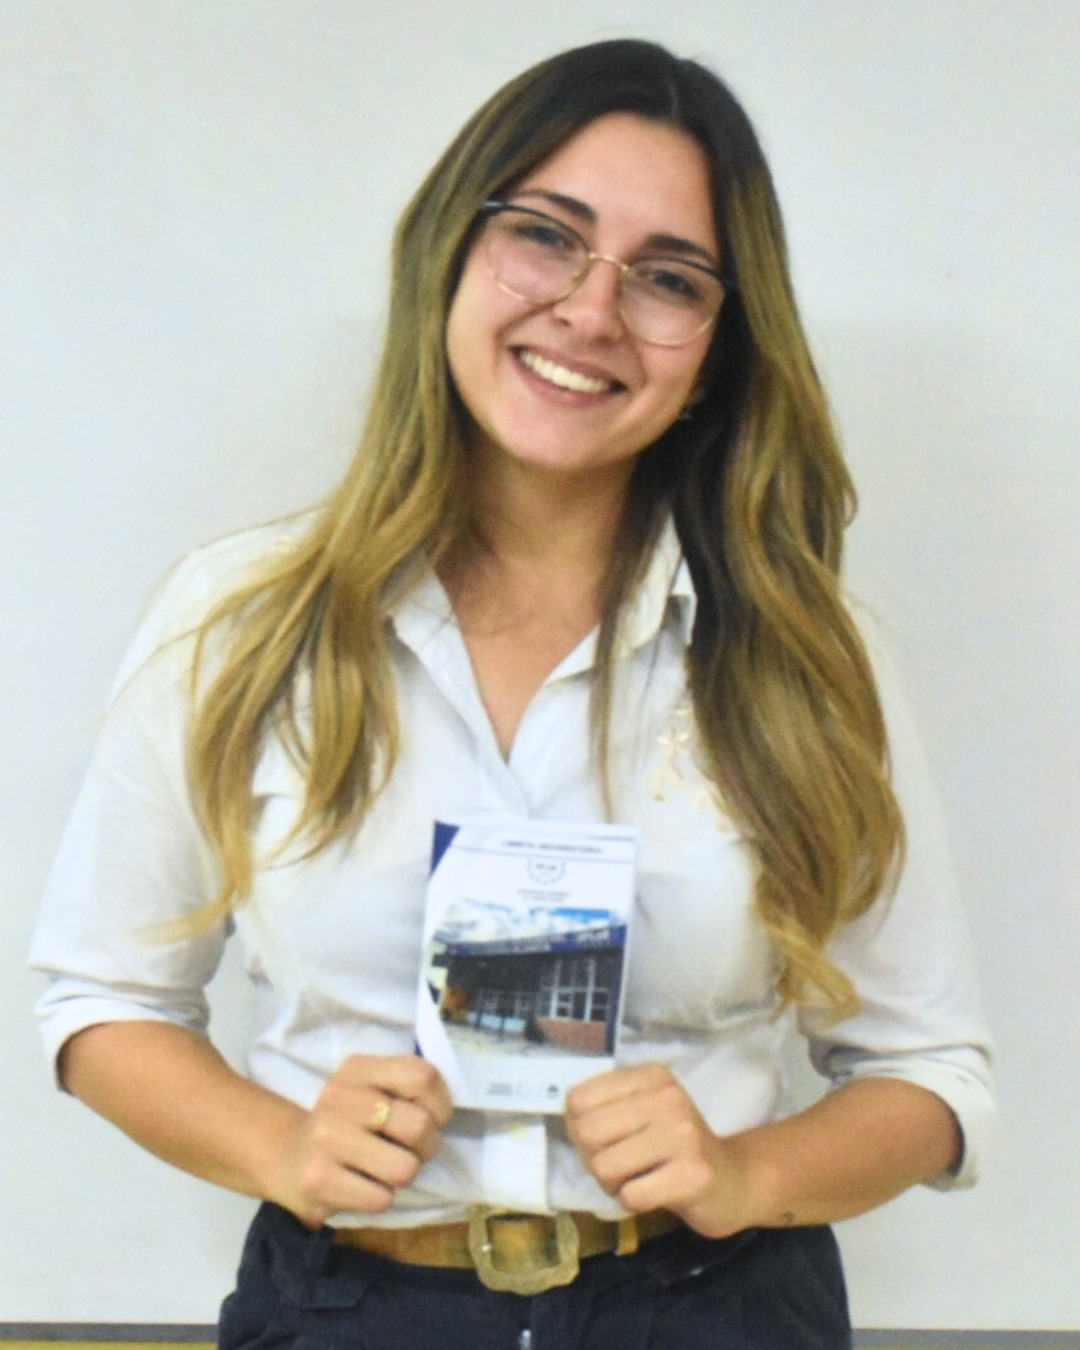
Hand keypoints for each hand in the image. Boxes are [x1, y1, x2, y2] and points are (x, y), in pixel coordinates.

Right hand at [273, 1053, 452, 1227]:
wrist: (287, 1158)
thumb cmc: (346, 1124)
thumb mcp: (370, 1089)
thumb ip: (406, 1085)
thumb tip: (447, 1108)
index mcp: (357, 1068)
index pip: (423, 1076)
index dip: (440, 1104)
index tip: (432, 1118)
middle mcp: (338, 1096)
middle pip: (419, 1125)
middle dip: (427, 1147)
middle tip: (411, 1150)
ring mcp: (326, 1138)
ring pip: (404, 1168)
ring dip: (404, 1175)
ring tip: (385, 1169)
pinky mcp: (318, 1180)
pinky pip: (381, 1198)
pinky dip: (381, 1198)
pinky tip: (362, 1186)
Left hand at [566, 1063, 753, 1237]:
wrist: (734, 1180)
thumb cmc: (676, 1147)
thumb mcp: (643, 1113)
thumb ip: (605, 1109)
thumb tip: (565, 1118)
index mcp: (651, 1076)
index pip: (580, 1098)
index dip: (579, 1128)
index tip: (605, 1140)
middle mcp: (668, 1098)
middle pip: (588, 1132)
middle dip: (595, 1159)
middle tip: (622, 1166)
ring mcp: (683, 1135)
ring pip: (605, 1165)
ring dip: (614, 1183)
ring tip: (640, 1178)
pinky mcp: (692, 1175)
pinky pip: (630, 1195)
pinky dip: (634, 1201)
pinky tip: (656, 1193)